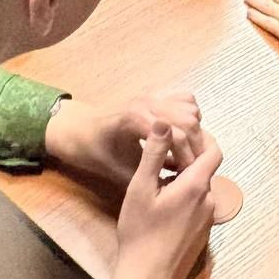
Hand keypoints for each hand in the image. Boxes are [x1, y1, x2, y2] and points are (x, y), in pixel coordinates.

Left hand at [45, 90, 204, 189]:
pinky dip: (192, 118)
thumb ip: (152, 175)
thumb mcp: (123, 173)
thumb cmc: (99, 155)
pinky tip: (184, 138)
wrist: (82, 132)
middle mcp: (147, 102)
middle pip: (189, 120)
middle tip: (195, 168)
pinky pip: (186, 101)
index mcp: (136, 119)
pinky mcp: (157, 95)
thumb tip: (182, 184)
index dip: (187, 158)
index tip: (189, 176)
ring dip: (196, 133)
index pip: (176, 135)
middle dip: (196, 146)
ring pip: (191, 110)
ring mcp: (153, 96)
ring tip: (190, 154)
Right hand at [90, 122, 221, 278]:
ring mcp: (208, 220)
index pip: (213, 150)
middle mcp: (210, 201)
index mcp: (197, 185)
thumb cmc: (141, 232)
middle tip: (166, 150)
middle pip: (208, 168)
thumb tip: (163, 122)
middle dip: (190, 156)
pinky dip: (187, 195)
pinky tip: (164, 202)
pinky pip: (199, 205)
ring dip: (187, 177)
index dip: (201, 137)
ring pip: (202, 188)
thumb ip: (154, 154)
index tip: (181, 131)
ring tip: (160, 175)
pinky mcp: (202, 234)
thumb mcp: (141, 189)